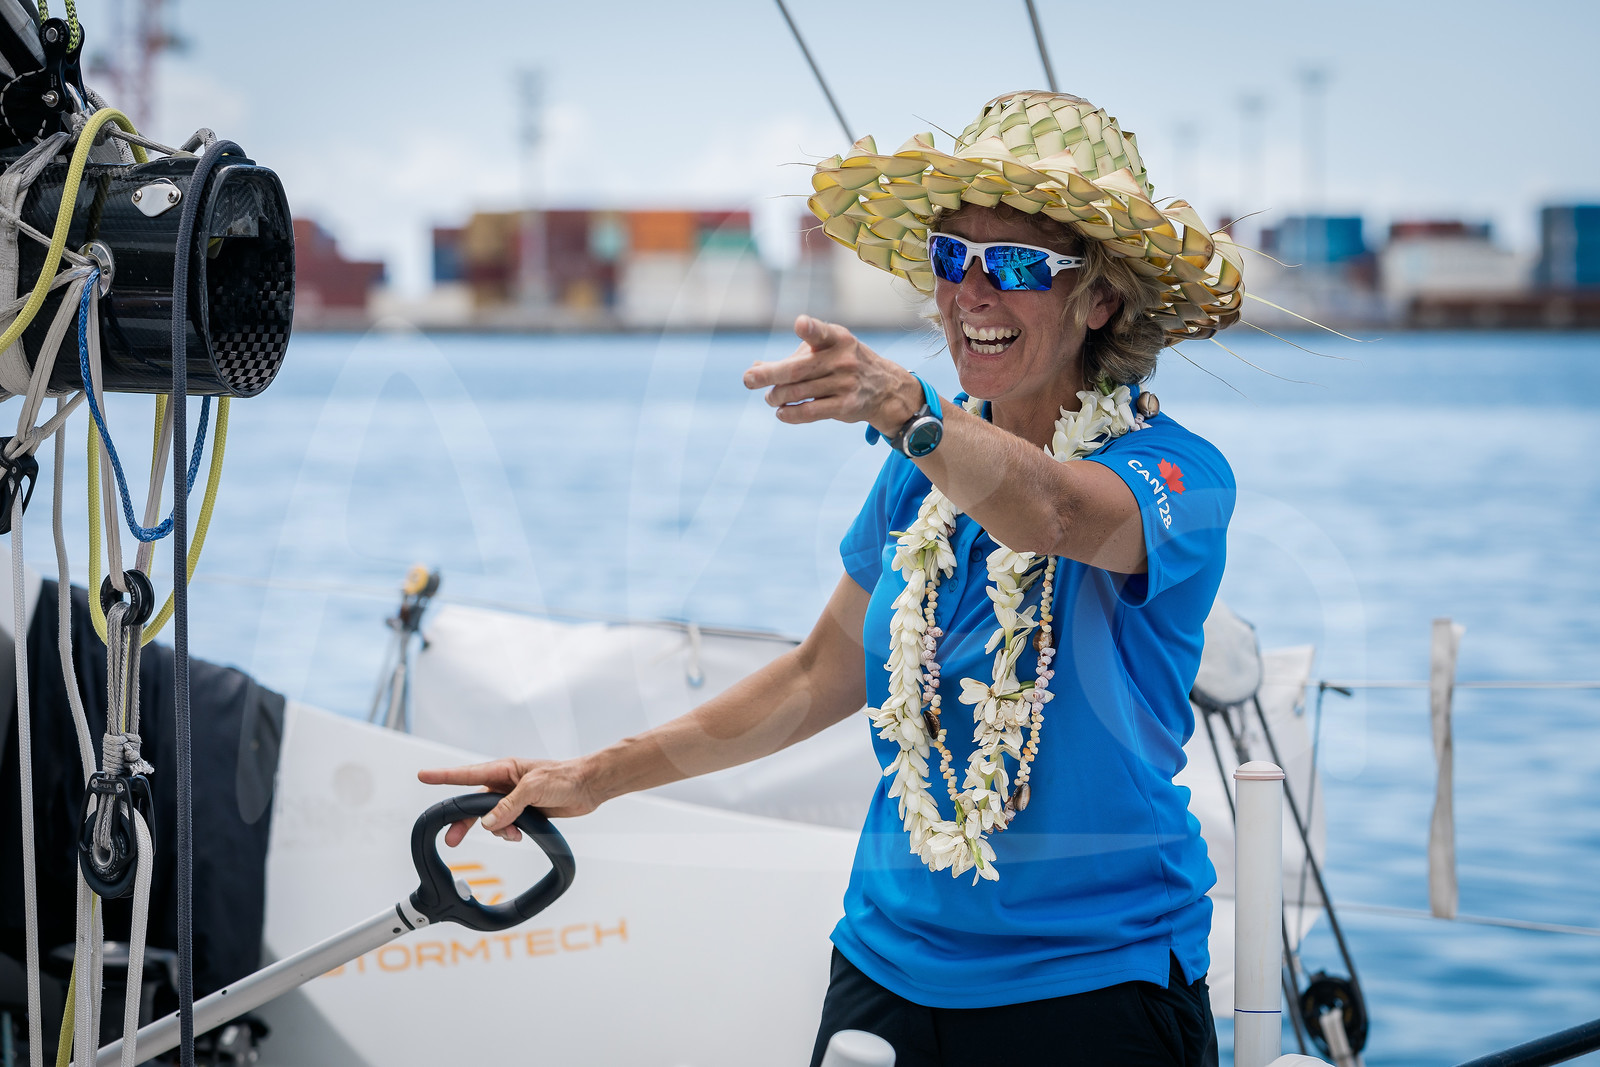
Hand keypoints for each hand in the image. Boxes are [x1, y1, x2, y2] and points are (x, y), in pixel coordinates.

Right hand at [417, 756, 599, 846]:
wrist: (589, 786)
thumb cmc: (565, 777)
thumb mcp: (534, 788)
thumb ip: (509, 805)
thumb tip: (488, 823)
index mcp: (504, 769)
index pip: (467, 773)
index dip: (443, 776)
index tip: (423, 775)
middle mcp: (506, 783)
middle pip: (475, 804)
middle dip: (464, 821)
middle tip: (451, 839)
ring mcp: (514, 798)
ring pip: (491, 819)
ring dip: (498, 830)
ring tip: (513, 834)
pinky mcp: (525, 811)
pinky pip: (506, 825)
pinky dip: (509, 833)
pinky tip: (519, 834)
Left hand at [743, 315, 922, 432]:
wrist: (885, 388)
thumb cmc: (844, 364)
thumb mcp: (825, 351)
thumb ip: (793, 357)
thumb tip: (755, 367)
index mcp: (836, 339)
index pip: (820, 332)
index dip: (810, 328)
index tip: (800, 324)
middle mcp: (842, 359)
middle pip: (797, 370)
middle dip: (769, 375)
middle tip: (748, 379)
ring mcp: (845, 383)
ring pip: (797, 392)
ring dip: (776, 397)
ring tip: (770, 398)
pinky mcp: (845, 406)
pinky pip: (809, 412)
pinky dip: (789, 414)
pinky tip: (781, 412)